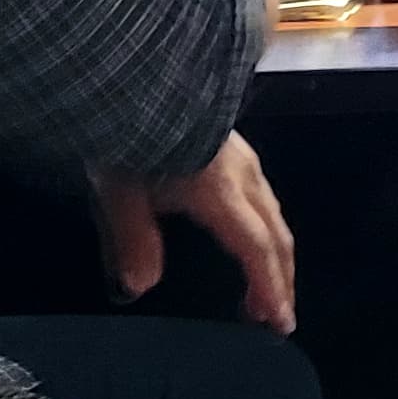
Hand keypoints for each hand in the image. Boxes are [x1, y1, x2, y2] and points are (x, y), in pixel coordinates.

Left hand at [94, 131, 295, 333]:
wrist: (137, 75)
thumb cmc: (126, 131)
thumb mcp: (117, 187)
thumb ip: (132, 239)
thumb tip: (138, 289)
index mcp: (220, 191)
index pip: (256, 248)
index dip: (270, 287)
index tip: (280, 323)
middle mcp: (244, 177)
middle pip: (277, 236)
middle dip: (281, 280)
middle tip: (278, 319)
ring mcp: (244, 160)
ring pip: (274, 216)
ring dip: (275, 257)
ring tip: (265, 288)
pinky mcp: (235, 149)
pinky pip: (264, 200)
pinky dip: (266, 233)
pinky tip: (249, 239)